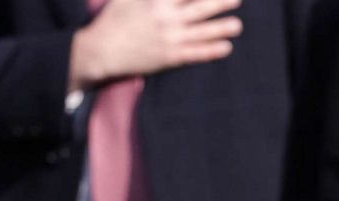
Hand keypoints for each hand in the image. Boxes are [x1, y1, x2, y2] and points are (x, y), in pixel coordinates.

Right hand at [69, 0, 242, 89]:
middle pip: (201, 7)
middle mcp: (167, 18)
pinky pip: (196, 54)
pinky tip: (226, 47)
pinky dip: (212, 50)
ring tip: (237, 25)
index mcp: (157, 1)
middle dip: (221, 2)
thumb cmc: (113, 20)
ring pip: (203, 32)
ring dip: (222, 28)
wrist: (102, 51)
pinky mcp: (170, 57)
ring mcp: (170, 38)